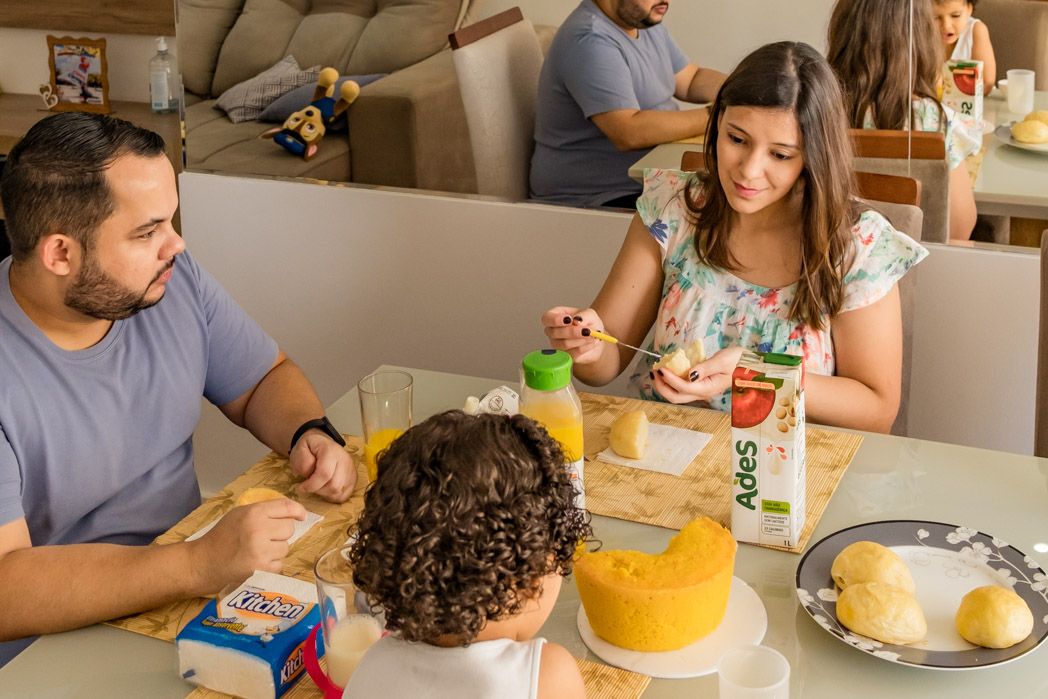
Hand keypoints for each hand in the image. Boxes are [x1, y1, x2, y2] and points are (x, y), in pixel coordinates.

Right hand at [191, 498, 306, 592]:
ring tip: (257, 551)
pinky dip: (271, 565)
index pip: (286, 506)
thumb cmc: (221, 537)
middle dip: (281, 533)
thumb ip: (263, 511)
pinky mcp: (260, 570)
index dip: (298, 510)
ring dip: (276, 550)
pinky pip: (280, 564)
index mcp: (253, 513)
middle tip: (265, 538)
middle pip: (289, 528)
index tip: (301, 515)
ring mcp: (260, 551)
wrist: (201, 563)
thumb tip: (292, 512)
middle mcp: (259, 530)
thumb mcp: (239, 514)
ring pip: (286, 547)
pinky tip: (256, 563)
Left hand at [289, 431, 356, 501]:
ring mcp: (351, 470)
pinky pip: (344, 495)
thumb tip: (311, 475)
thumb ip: (303, 462)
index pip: (325, 474)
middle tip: (310, 485)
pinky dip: (332, 496)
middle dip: (318, 490)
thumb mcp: (300, 450)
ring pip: (339, 492)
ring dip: (325, 493)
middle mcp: (345, 460)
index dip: (312, 485)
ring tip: (318, 485)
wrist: (321, 443)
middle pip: (334, 486)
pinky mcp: (354, 478)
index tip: (302, 487)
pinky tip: (326, 488)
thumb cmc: (310, 449)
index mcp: (331, 451)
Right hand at [541, 306, 605, 364]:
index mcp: (554, 316)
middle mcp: (552, 331)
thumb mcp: (590, 314)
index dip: (556, 320)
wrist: (596, 337)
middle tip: (587, 330)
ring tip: (592, 335)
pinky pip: (573, 353)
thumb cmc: (589, 323)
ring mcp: (557, 345)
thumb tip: (577, 321)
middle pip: (554, 333)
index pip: (547, 318)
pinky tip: (592, 342)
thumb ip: (584, 316)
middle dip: (572, 332)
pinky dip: (585, 347)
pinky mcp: (565, 356)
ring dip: (581, 340)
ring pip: (564, 344)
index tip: (569, 320)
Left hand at [652, 346, 743, 403]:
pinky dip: (671, 381)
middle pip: (676, 397)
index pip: (683, 387)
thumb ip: (706, 368)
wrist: (750, 365)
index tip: (660, 368)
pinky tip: (668, 371)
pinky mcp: (700, 386)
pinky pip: (682, 388)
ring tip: (657, 372)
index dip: (669, 379)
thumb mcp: (723, 361)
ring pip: (677, 395)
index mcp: (709, 388)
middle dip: (661, 387)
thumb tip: (689, 374)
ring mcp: (701, 391)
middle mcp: (703, 393)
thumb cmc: (739, 361)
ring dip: (664, 385)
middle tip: (654, 372)